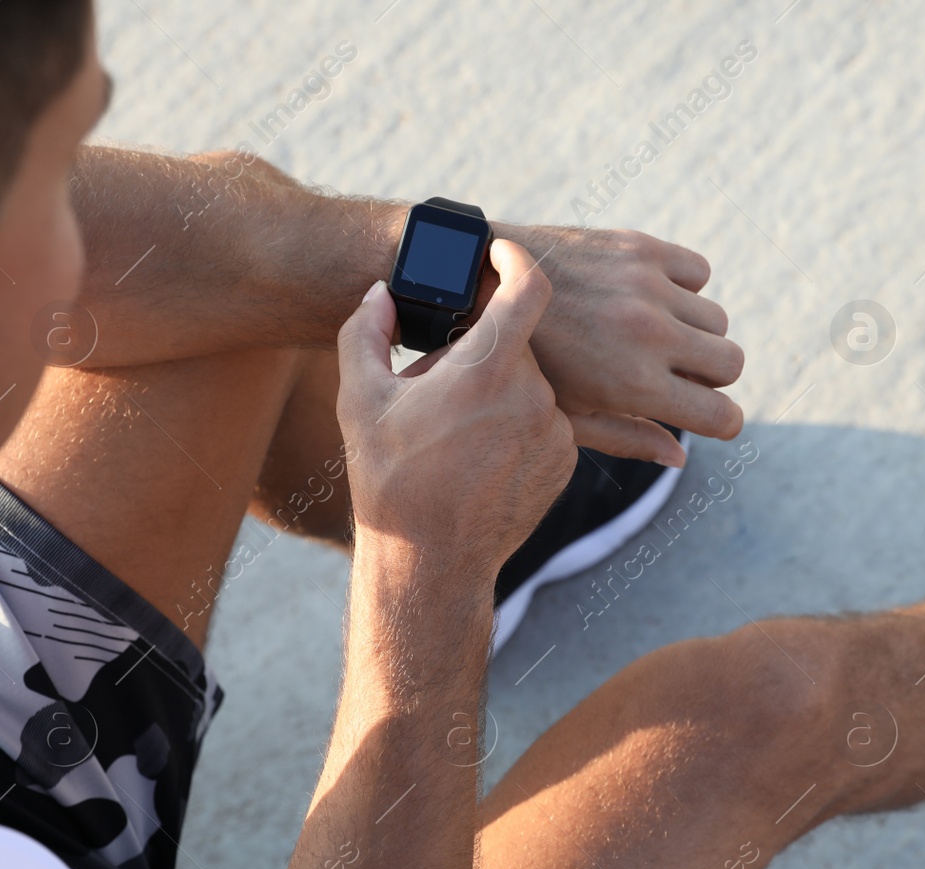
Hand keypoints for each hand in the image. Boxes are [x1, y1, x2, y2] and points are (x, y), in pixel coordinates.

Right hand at [335, 240, 575, 574]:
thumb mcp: (359, 398)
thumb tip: (380, 293)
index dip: (517, 258)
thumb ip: (366, 331)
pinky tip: (478, 455)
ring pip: (531, 384)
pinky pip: (544, 421)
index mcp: (488, 368)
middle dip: (481, 350)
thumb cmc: (389, 478)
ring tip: (453, 430)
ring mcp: (556, 431)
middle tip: (438, 382)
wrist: (430, 560)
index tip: (504, 251)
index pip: (529, 288)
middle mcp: (534, 395)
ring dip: (498, 390)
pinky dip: (516, 424)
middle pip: (519, 343)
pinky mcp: (565, 460)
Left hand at [482, 224, 744, 465]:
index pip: (723, 415)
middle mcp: (650, 335)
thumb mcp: (567, 413)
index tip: (710, 416)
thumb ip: (628, 436)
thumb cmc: (519, 361)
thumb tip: (680, 458)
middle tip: (676, 375)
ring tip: (653, 335)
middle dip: (712, 377)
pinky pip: (699, 272)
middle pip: (732, 364)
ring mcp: (648, 287)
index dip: (723, 422)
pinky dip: (683, 287)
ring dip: (695, 333)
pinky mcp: (641, 248)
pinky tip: (647, 297)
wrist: (474, 282)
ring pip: (717, 320)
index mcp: (634, 385)